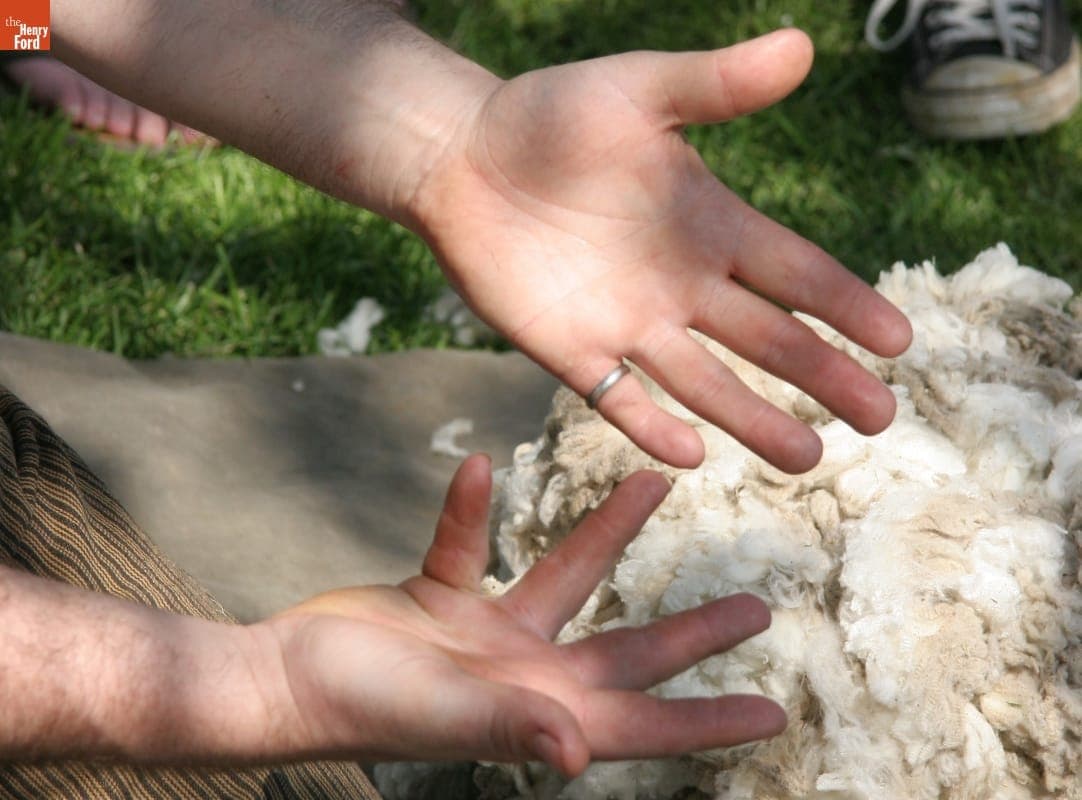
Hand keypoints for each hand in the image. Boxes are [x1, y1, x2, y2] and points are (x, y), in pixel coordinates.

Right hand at [262, 455, 783, 775]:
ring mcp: (486, 637)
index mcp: (541, 710)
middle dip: (690, 631)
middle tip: (754, 606)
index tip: (774, 713)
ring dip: (608, 533)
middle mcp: (526, 675)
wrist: (280, 676)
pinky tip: (473, 468)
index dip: (709, 721)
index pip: (645, 723)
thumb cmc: (357, 705)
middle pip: (628, 650)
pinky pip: (469, 544)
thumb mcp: (442, 711)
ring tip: (654, 483)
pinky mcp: (440, 597)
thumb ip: (512, 724)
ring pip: (566, 576)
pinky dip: (471, 510)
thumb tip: (575, 755)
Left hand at [406, 29, 911, 472]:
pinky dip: (651, 424)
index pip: (797, 273)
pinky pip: (619, 397)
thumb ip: (714, 85)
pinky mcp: (571, 350)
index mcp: (711, 225)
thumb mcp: (639, 90)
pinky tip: (690, 455)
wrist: (461, 156)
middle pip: (770, 340)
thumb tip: (802, 45)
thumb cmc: (550, 117)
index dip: (849, 305)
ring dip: (755, 419)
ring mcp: (630, 323)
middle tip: (881, 417)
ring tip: (807, 458)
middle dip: (825, 377)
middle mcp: (682, 285)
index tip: (900, 341)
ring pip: (705, 381)